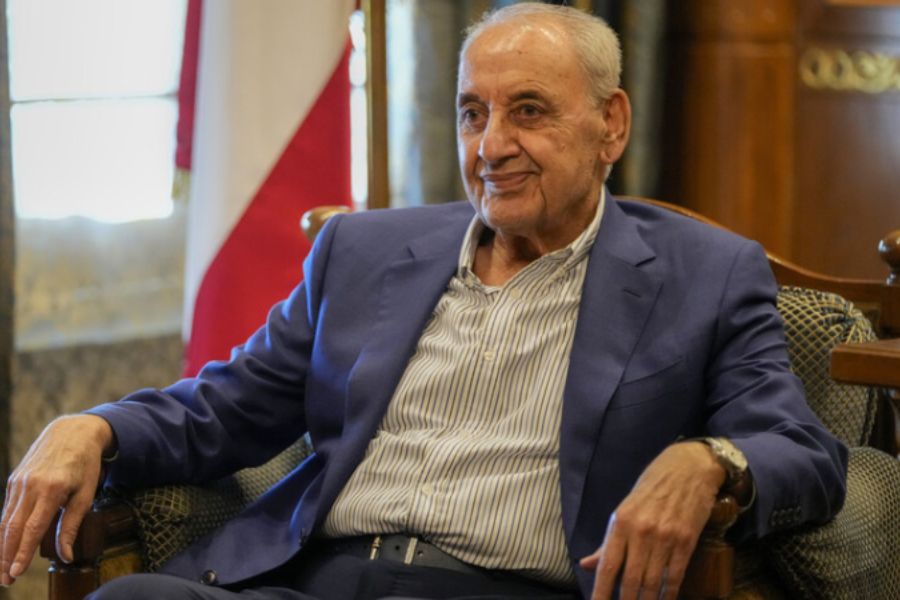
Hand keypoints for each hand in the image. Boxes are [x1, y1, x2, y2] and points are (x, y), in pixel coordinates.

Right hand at [1, 414, 112, 585]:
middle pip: (13, 528)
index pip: (33, 528)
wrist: (72, 431)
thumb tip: (66, 556)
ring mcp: (19, 481)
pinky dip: (3, 529)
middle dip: (6, 556)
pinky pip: (6, 508)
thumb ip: (72, 525)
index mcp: (51, 489)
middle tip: (6, 579)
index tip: (16, 572)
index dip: (22, 552)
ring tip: (2, 569)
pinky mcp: (14, 479)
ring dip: (1, 546)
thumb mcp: (86, 493)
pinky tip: (4, 544)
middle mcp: (30, 485)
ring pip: (5, 520)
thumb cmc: (84, 464)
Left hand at [579, 441, 724, 599]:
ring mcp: (665, 537)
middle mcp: (641, 531)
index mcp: (620, 522)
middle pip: (630, 580)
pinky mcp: (687, 541)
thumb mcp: (625, 509)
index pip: (607, 565)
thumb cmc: (652, 487)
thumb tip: (586, 564)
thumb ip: (608, 541)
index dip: (601, 591)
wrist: (689, 468)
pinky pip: (675, 576)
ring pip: (652, 582)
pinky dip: (669, 594)